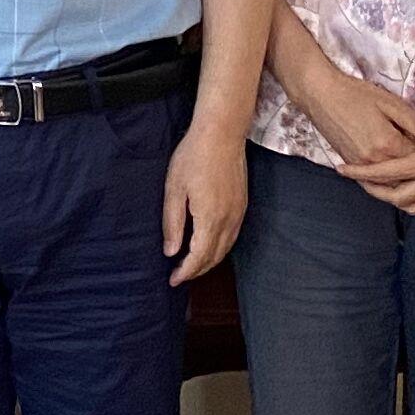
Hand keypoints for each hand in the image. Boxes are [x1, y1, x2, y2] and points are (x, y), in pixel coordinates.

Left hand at [159, 116, 246, 283]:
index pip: (198, 257)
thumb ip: (173, 223)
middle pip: (214, 257)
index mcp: (209, 218)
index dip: (185, 272)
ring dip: (209, 261)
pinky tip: (209, 246)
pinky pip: (233, 237)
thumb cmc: (193, 157)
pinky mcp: (242, 205)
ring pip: (225, 249)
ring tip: (191, 266)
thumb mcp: (174, 189)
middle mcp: (228, 220)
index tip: (172, 280)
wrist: (222, 133)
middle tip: (179, 276)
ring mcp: (238, 213)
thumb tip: (171, 252)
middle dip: (197, 271)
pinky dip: (220, 248)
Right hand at [298, 65, 414, 177]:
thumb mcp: (391, 103)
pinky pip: (373, 182)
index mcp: (388, 143)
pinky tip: (394, 175)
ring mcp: (360, 165)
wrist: (320, 95)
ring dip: (404, 178)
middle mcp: (374, 160)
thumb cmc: (356, 94)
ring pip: (390, 182)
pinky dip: (386, 181)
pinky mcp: (351, 165)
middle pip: (406, 174)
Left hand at [348, 92, 414, 217]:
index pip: (384, 174)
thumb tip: (377, 147)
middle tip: (362, 181)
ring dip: (396, 200)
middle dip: (375, 191)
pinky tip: (410, 193)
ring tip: (384, 187)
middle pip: (397, 198)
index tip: (343, 170)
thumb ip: (402, 138)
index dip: (360, 173)